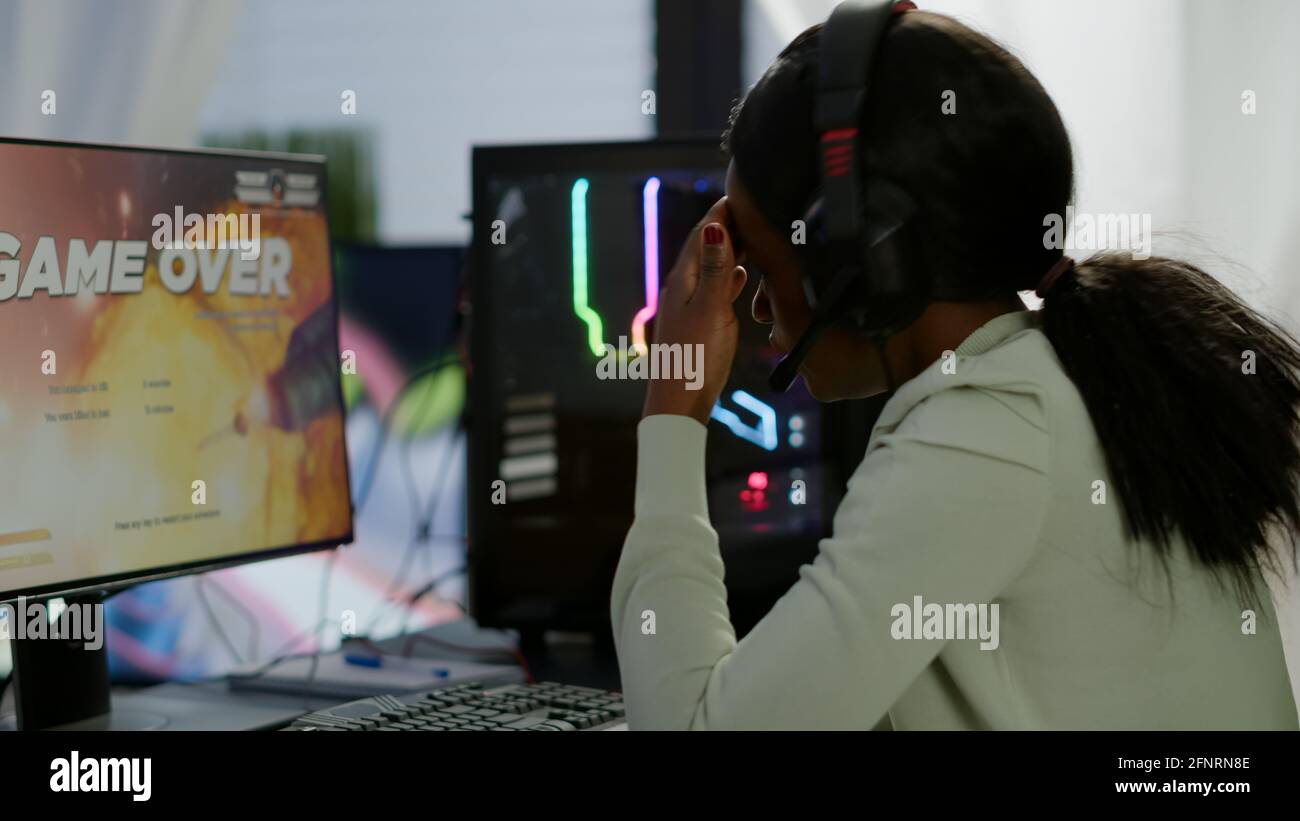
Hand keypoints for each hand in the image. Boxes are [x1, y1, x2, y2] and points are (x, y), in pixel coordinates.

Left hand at [642, 197, 747, 424]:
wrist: (679, 403)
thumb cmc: (693, 360)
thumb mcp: (710, 309)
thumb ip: (717, 269)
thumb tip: (714, 226)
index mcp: (684, 280)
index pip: (703, 234)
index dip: (722, 212)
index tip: (742, 192)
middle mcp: (683, 288)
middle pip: (707, 247)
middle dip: (729, 226)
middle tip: (754, 209)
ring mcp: (689, 306)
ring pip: (712, 267)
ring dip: (731, 249)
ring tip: (753, 236)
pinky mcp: (697, 324)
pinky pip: (715, 289)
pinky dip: (729, 276)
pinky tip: (740, 277)